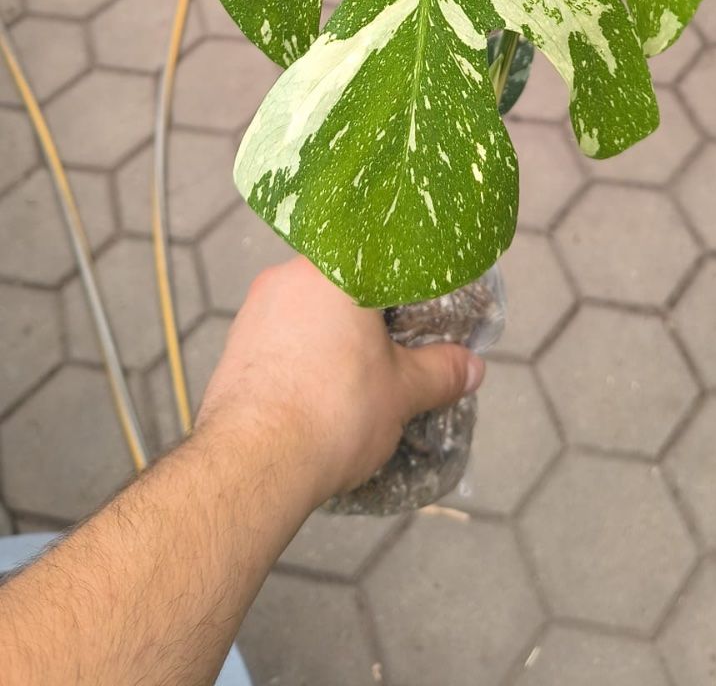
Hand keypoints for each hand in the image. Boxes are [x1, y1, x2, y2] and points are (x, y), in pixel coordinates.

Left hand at [195, 256, 484, 532]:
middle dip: (368, 319)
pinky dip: (303, 361)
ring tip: (357, 382)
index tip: (420, 315)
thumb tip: (472, 367)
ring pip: (308, 315)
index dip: (406, 288)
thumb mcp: (402, 391)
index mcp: (333, 269)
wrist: (254, 463)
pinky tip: (318, 396)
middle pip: (341, 286)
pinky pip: (281, 342)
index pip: (381, 260)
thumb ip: (440, 371)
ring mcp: (255, 312)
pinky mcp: (235, 349)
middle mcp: (287, 277)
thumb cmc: (333, 411)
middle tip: (394, 352)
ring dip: (334, 340)